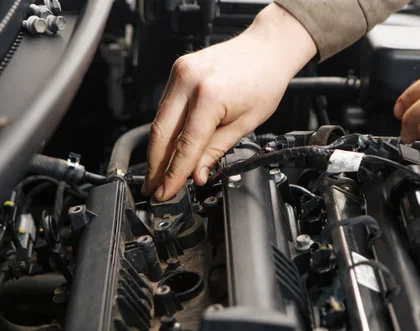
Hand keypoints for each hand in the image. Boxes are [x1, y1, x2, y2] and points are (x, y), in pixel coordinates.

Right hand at [142, 3, 316, 200]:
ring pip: (158, 121)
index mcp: (210, 96)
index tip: (165, 192)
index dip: (173, 174)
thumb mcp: (245, 125)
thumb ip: (215, 151)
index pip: (185, 146)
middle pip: (161, 134)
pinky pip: (164, 107)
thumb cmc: (264, 81)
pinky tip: (165, 147)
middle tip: (153, 189)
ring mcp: (180, 73)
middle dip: (156, 166)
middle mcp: (188, 81)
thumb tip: (197, 175)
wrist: (266, 48)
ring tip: (157, 174)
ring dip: (156, 151)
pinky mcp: (177, 71)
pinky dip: (164, 130)